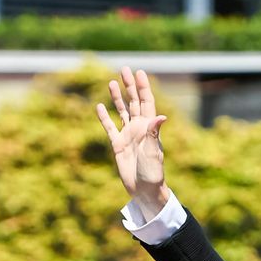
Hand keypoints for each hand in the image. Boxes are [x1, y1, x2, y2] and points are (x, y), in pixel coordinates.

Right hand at [95, 64, 169, 219]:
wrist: (144, 191)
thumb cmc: (153, 173)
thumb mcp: (154, 152)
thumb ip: (154, 133)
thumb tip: (161, 116)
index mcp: (149, 128)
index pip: (146, 102)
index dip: (143, 87)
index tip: (139, 72)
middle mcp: (138, 129)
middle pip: (134, 102)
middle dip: (130, 86)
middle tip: (124, 69)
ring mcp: (128, 136)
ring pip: (122, 112)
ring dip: (117, 98)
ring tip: (112, 83)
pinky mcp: (118, 146)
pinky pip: (110, 128)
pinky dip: (104, 118)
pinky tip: (99, 107)